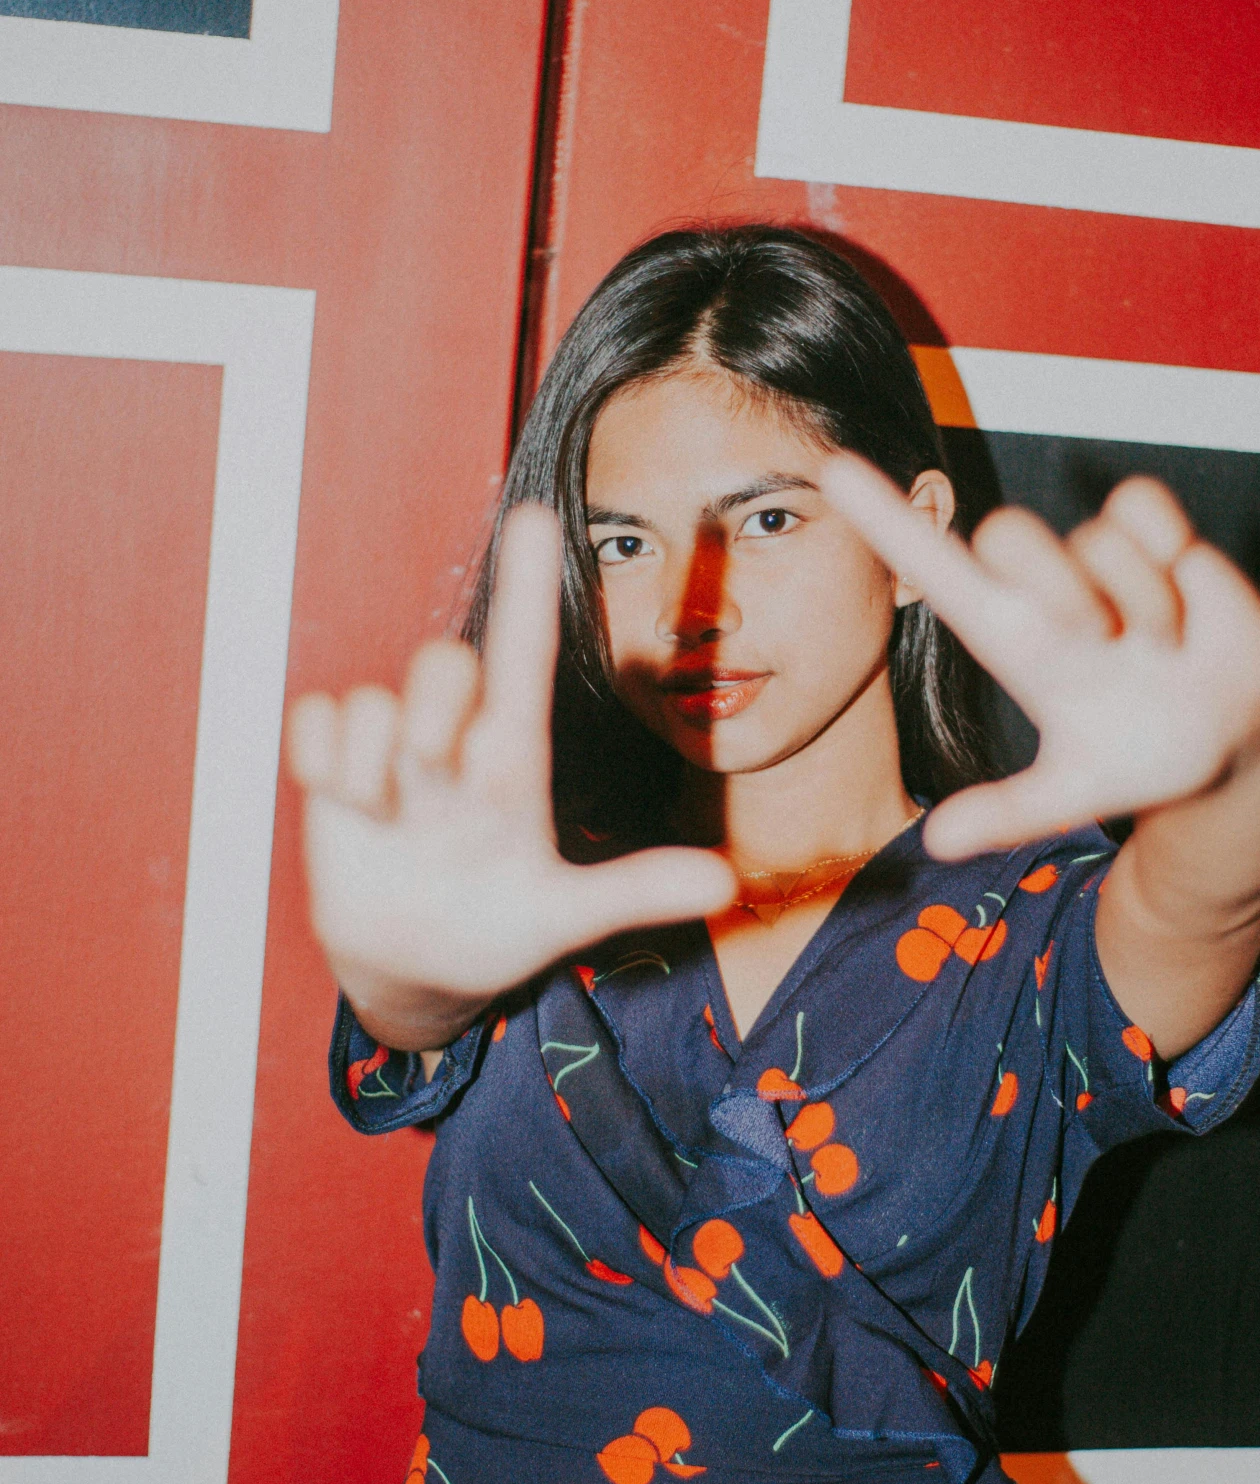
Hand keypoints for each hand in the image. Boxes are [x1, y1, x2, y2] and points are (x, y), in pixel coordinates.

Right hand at [287, 508, 734, 1043]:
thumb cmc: (501, 925)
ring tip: (390, 817)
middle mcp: (456, 737)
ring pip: (370, 702)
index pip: (524, 653)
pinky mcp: (332, 769)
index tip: (535, 515)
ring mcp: (392, 751)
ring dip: (373, 765)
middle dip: (434, 708)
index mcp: (514, 756)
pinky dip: (323, 761)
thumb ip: (638, 889)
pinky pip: (313, 722)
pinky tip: (349, 803)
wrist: (418, 969)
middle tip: (435, 772)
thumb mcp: (569, 913)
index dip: (528, 586)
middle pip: (443, 665)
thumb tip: (723, 885)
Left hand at [821, 457, 1259, 860]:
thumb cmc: (1133, 755)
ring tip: (1159, 646)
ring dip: (1139, 604)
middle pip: (1009, 535)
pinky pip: (1144, 509)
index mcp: (1013, 638)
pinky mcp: (1159, 536)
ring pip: (1097, 541)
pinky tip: (1183, 598)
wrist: (1228, 740)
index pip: (934, 569)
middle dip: (1061, 592)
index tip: (834, 471)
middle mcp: (1046, 589)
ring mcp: (1100, 559)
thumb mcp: (1071, 794)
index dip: (886, 521)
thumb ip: (1007, 813)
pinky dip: (1170, 553)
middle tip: (1104, 644)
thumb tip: (937, 841)